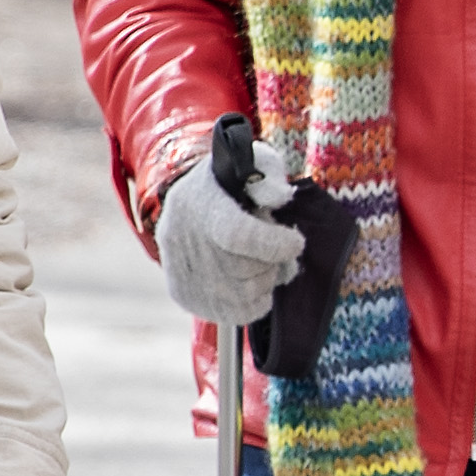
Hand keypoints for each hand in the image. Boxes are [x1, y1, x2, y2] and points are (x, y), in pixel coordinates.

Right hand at [151, 132, 310, 329]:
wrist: (188, 201)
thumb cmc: (231, 181)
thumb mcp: (253, 161)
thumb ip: (270, 175)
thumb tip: (279, 198)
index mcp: (199, 201)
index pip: (237, 234)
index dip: (274, 244)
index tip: (296, 242)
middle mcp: (182, 237)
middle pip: (243, 270)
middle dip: (273, 262)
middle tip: (280, 250)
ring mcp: (179, 269)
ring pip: (241, 295)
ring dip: (265, 282)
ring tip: (265, 262)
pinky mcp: (182, 292)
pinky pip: (229, 314)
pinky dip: (253, 304)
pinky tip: (255, 282)